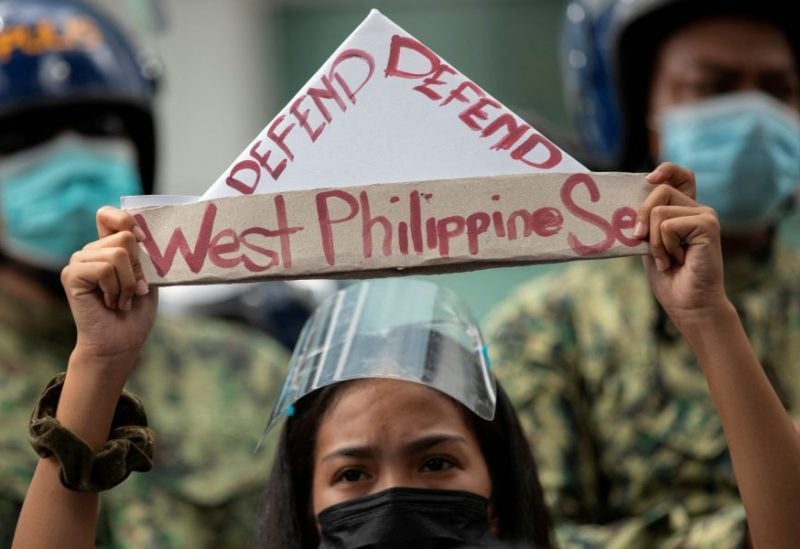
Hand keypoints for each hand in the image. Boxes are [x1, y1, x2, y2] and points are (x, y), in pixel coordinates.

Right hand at [61, 207, 156, 362]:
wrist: (121, 343)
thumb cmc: (136, 312)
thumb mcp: (148, 278)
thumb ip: (144, 254)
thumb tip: (146, 232)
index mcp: (107, 248)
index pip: (108, 215)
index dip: (126, 220)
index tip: (144, 240)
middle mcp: (90, 251)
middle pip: (124, 237)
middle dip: (138, 267)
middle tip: (134, 290)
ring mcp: (79, 262)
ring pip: (117, 254)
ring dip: (129, 283)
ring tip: (122, 300)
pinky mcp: (71, 275)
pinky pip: (104, 269)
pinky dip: (116, 288)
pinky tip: (110, 303)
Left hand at [634, 163, 729, 330]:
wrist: (688, 304)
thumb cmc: (668, 277)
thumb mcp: (649, 244)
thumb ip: (645, 222)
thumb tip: (623, 204)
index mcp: (684, 211)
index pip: (680, 176)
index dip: (666, 171)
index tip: (649, 180)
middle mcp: (698, 209)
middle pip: (660, 190)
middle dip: (642, 216)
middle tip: (641, 241)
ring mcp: (706, 215)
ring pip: (659, 211)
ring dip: (654, 241)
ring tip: (667, 259)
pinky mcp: (708, 225)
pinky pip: (668, 225)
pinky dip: (664, 246)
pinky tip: (679, 260)